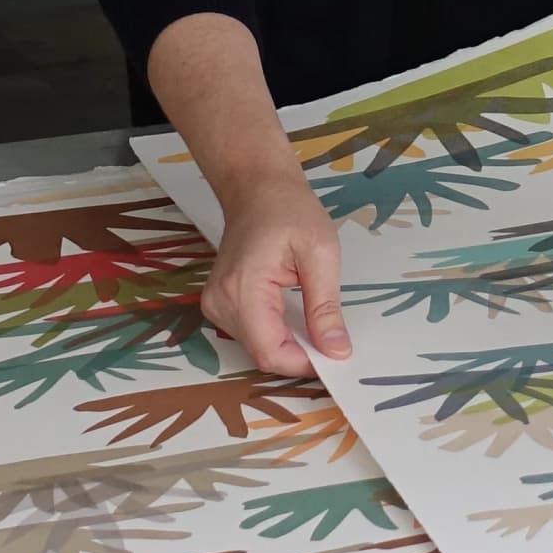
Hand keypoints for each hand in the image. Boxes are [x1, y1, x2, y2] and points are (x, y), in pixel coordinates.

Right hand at [201, 178, 348, 376]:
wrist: (257, 188)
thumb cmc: (288, 210)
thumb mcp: (320, 253)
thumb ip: (325, 307)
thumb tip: (336, 351)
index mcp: (242, 288)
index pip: (270, 351)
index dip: (304, 364)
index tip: (336, 358)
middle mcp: (220, 302)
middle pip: (263, 354)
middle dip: (300, 355)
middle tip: (333, 340)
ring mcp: (216, 304)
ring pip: (257, 348)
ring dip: (290, 345)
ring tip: (315, 323)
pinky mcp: (220, 304)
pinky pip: (251, 334)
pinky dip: (277, 334)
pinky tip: (296, 317)